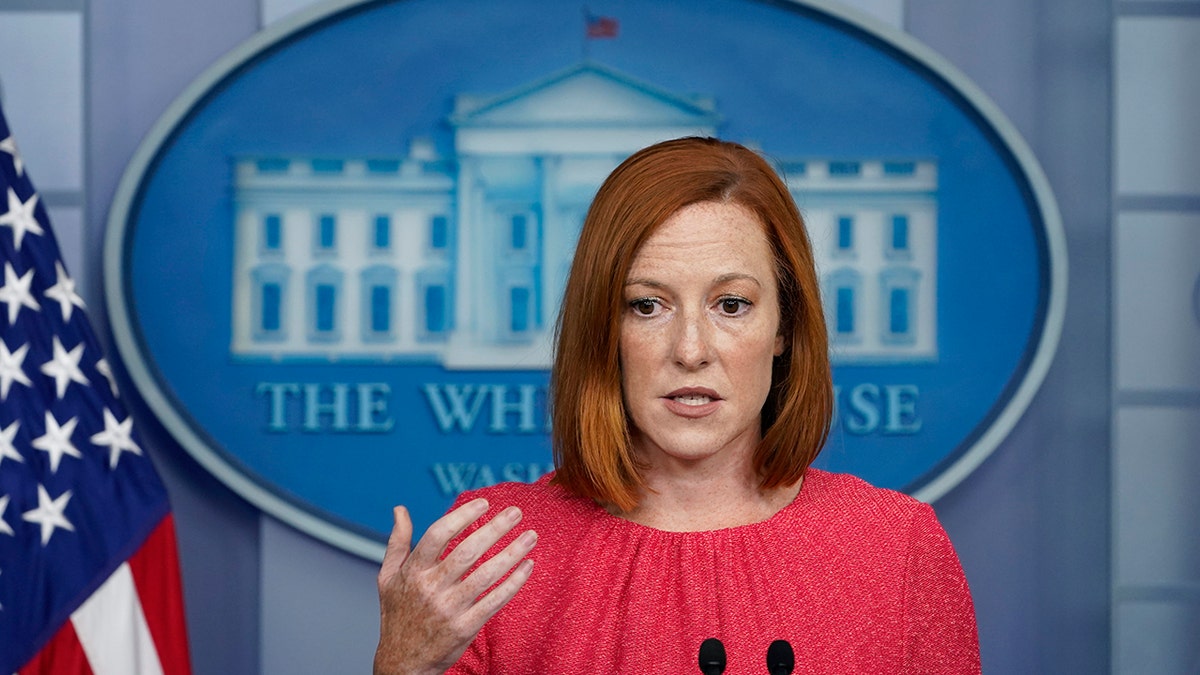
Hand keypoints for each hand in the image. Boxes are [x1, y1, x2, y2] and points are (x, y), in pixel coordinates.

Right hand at [373, 499, 536, 674]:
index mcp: (412, 572)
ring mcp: (449, 609)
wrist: (403, 664)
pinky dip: (514, 582)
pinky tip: (527, 566)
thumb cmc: (397, 616)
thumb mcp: (388, 578)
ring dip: (511, 553)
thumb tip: (400, 509)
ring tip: (531, 536)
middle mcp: (430, 588)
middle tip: (516, 511)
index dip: (462, 516)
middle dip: (494, 528)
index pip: (438, 535)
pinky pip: (495, 600)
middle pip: (467, 551)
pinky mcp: (465, 627)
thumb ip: (397, 542)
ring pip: (486, 575)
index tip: (484, 503)